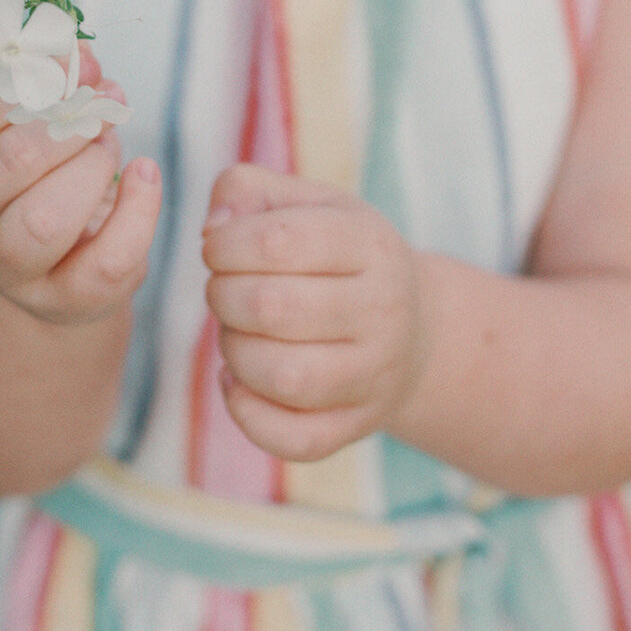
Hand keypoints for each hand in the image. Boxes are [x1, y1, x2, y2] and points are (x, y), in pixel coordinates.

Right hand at [0, 46, 161, 326]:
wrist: (54, 261)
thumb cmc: (45, 170)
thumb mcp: (34, 120)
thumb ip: (53, 80)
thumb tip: (81, 54)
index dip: (28, 79)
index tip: (77, 63)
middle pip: (13, 162)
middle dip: (72, 125)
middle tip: (100, 110)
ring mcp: (10, 268)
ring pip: (45, 222)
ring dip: (92, 169)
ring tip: (109, 148)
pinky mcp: (64, 300)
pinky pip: (106, 263)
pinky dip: (139, 211)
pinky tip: (144, 175)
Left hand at [202, 164, 426, 462]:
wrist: (417, 328)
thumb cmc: (342, 255)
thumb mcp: (311, 204)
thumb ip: (250, 191)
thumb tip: (213, 228)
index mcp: (370, 243)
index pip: (279, 241)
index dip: (225, 245)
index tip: (216, 250)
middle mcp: (383, 309)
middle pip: (274, 308)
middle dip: (223, 297)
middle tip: (223, 290)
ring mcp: (376, 374)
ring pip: (284, 377)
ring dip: (234, 353)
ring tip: (235, 333)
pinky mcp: (359, 425)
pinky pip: (295, 439)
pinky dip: (248, 414)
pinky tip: (238, 382)